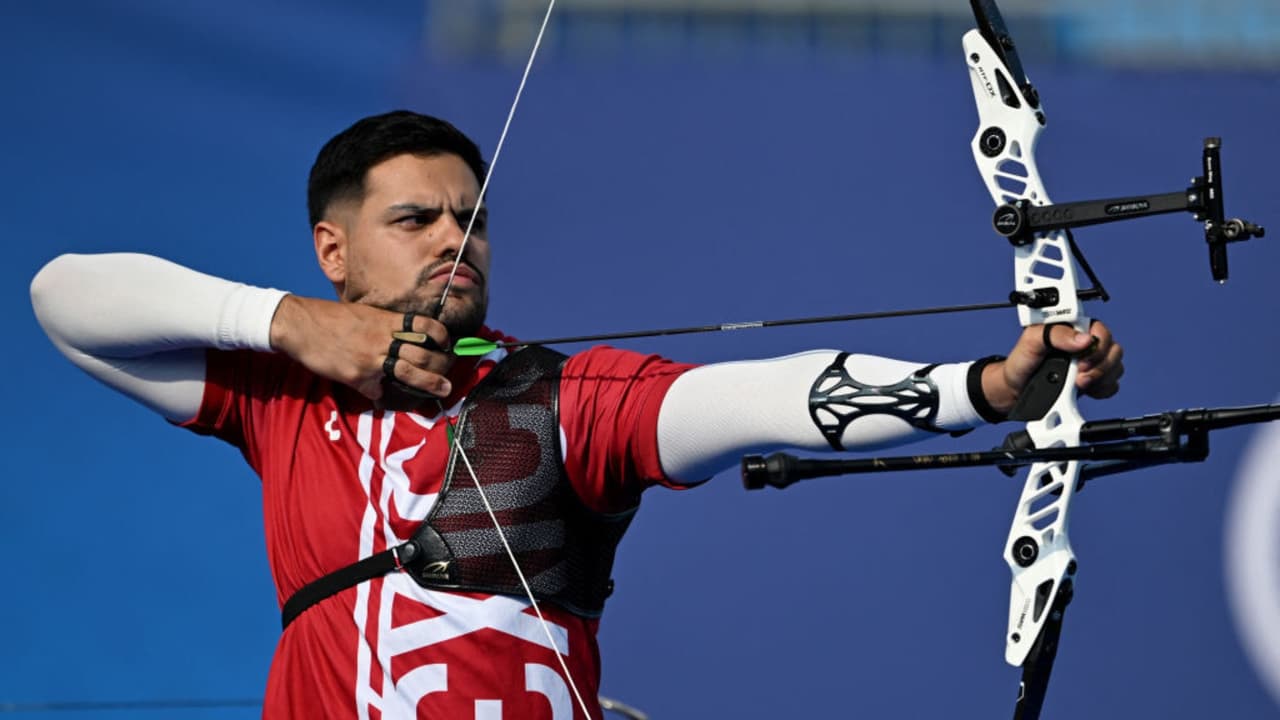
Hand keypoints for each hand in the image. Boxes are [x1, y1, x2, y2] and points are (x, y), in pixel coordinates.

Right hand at [268, 295, 453, 405]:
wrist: (301, 325)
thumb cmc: (332, 318)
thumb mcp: (365, 314)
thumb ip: (385, 327)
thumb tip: (401, 339)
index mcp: (387, 320)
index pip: (425, 326)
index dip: (441, 336)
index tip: (447, 345)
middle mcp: (383, 339)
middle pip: (423, 354)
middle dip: (441, 367)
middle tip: (449, 378)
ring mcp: (372, 358)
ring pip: (410, 373)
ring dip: (429, 384)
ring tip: (443, 390)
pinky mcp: (358, 376)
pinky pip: (377, 390)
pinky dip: (380, 395)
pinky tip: (382, 397)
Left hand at [982, 320, 1123, 415]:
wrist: (1014, 389)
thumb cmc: (1021, 361)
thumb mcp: (1031, 341)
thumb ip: (1055, 334)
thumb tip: (1084, 339)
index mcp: (1073, 328)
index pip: (1100, 330)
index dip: (1097, 346)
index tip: (1081, 360)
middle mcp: (1085, 344)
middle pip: (1113, 350)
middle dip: (1100, 366)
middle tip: (1079, 376)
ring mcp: (1090, 363)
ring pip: (1116, 367)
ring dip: (1101, 378)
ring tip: (1079, 385)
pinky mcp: (1092, 382)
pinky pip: (1112, 385)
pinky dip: (1103, 390)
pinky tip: (1086, 391)